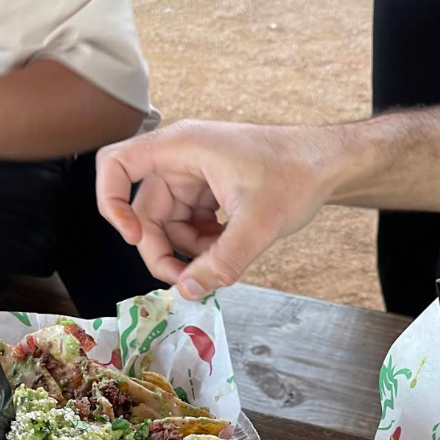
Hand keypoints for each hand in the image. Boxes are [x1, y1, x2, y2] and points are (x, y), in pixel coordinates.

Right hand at [96, 120, 340, 298]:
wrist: (328, 163)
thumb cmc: (296, 174)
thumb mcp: (258, 225)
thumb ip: (222, 262)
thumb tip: (188, 290)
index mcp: (182, 148)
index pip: (115, 164)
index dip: (111, 203)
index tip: (131, 238)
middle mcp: (181, 158)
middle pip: (145, 211)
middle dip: (162, 249)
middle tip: (186, 280)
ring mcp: (195, 175)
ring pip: (170, 223)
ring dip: (188, 250)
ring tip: (221, 261)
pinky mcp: (210, 190)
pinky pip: (190, 223)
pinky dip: (203, 244)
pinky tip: (227, 250)